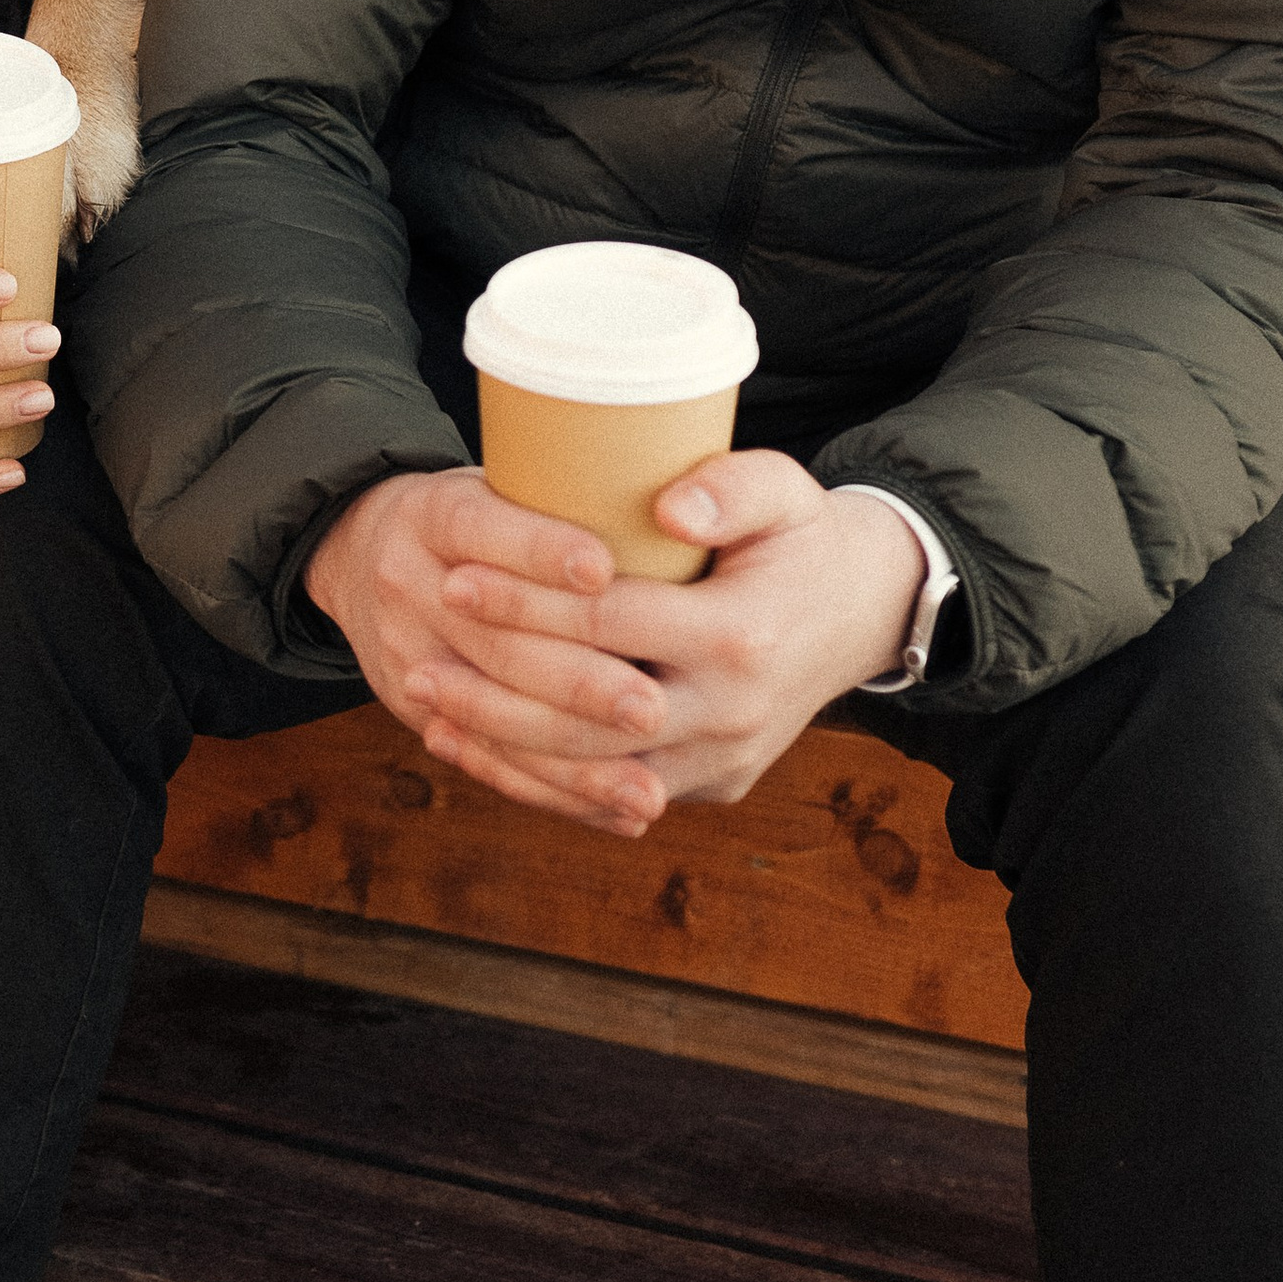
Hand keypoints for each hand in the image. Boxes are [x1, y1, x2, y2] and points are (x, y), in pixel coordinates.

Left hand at [303, 454, 922, 837]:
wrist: (866, 612)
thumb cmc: (803, 537)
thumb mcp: (784, 489)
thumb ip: (729, 488)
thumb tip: (668, 509)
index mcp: (742, 637)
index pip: (612, 625)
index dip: (528, 606)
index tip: (458, 579)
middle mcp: (732, 713)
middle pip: (587, 714)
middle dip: (494, 690)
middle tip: (416, 657)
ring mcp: (722, 760)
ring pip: (592, 770)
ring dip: (502, 744)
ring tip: (426, 703)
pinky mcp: (712, 784)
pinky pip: (613, 793)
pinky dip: (539, 778)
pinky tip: (474, 748)